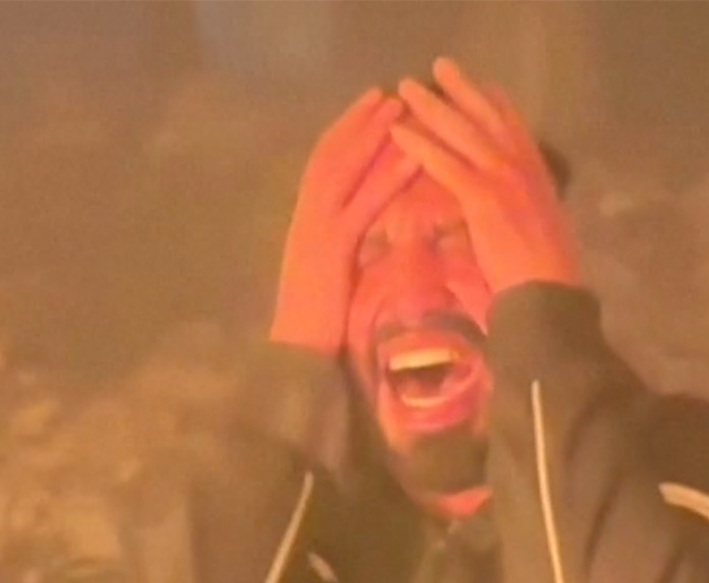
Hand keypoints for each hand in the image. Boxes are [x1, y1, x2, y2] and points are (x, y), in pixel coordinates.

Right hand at [270, 89, 420, 355]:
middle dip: (357, 124)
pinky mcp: (329, 248)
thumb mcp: (334, 282)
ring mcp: (314, 230)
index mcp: (305, 227)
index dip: (345, 136)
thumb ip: (347, 253)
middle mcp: (305, 220)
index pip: (323, 169)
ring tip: (398, 109)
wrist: (297, 362)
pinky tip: (411, 158)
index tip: (369, 111)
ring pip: (342, 171)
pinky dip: (386, 177)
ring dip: (371, 137)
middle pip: (329, 157)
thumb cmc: (317, 333)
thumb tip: (372, 234)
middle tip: (386, 94)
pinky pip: (361, 204)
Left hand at [390, 58, 579, 293]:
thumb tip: (513, 206)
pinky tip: (399, 133)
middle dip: (462, 90)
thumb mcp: (542, 229)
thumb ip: (525, 209)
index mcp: (539, 175)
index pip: (517, 128)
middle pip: (488, 117)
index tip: (483, 85)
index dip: (497, 104)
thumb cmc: (546, 275)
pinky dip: (420, 146)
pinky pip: (446, 163)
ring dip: (432, 107)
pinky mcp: (483, 197)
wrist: (548, 295)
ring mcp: (503, 178)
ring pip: (463, 132)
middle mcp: (523, 167)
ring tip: (406, 88)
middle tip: (440, 67)